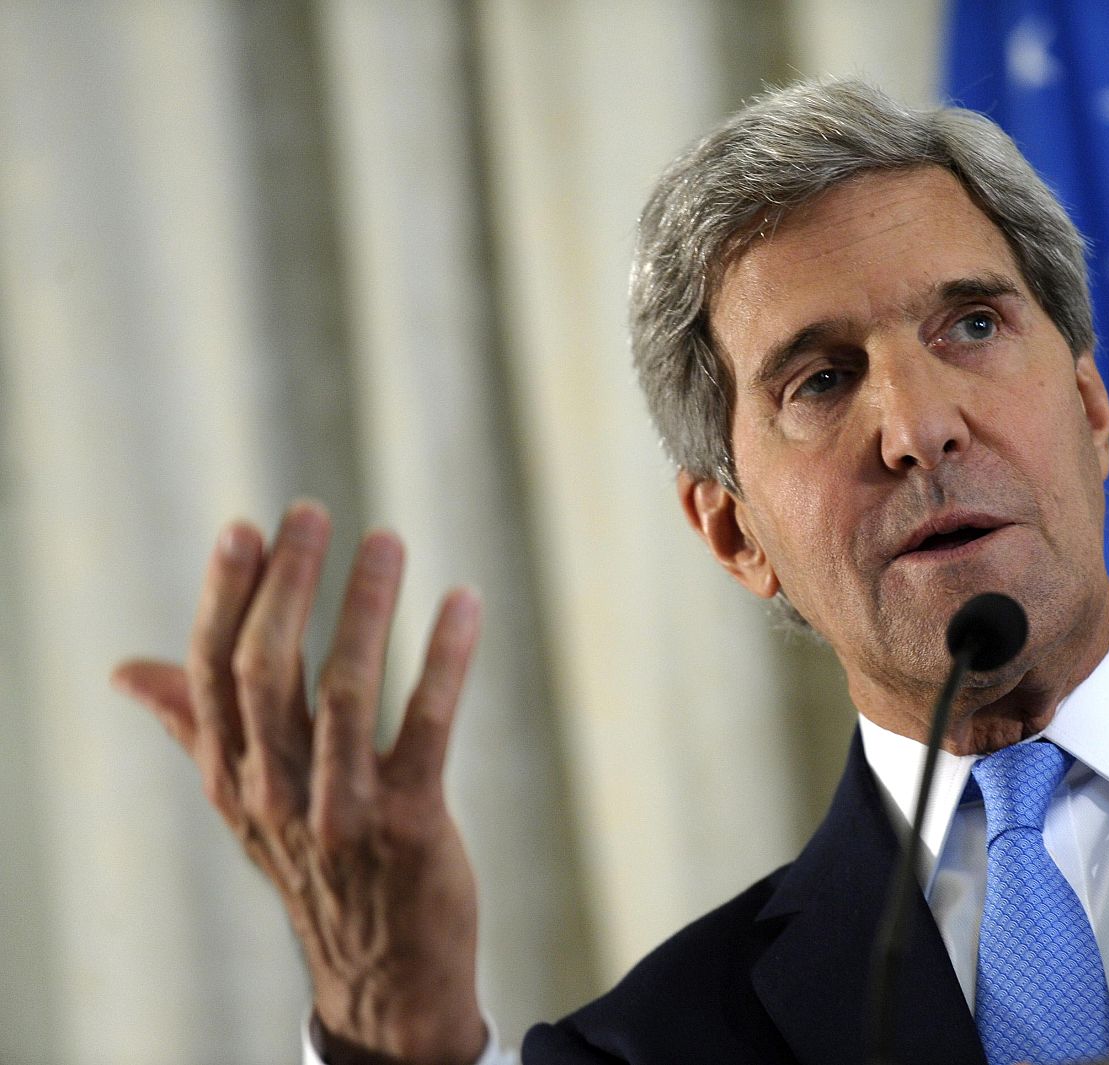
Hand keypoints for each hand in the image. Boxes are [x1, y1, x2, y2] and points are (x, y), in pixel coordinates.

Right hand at [113, 501, 488, 1064]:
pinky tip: (463, 601)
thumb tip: (125, 670)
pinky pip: (427, 726)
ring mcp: (342, 811)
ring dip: (367, 608)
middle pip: (268, 671)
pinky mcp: (409, 822)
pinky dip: (446, 658)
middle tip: (312, 513)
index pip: (213, 674)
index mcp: (233, 779)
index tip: (246, 529)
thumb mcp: (245, 805)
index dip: (227, 598)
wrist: (381, 973)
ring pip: (345, 691)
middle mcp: (276, 793)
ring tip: (386, 540)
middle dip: (288, 585)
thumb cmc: (314, 865)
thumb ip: (194, 729)